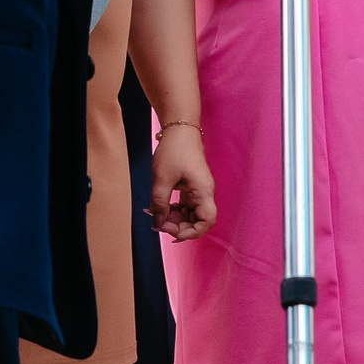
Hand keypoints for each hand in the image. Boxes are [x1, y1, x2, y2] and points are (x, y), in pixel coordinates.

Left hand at [147, 123, 216, 240]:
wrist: (179, 130)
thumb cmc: (174, 151)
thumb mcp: (162, 179)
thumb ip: (160, 204)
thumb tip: (158, 223)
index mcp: (203, 191)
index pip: (207, 221)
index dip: (191, 232)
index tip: (171, 232)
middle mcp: (204, 193)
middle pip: (198, 220)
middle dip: (179, 226)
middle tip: (158, 223)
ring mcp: (198, 190)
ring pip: (191, 214)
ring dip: (175, 219)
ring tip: (156, 216)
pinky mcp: (191, 187)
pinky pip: (186, 205)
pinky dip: (174, 210)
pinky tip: (160, 208)